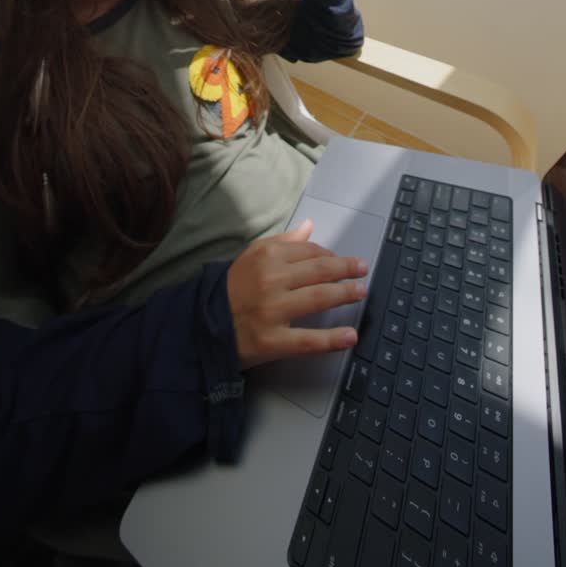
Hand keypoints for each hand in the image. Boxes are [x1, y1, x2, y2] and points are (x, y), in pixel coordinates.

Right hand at [226, 219, 368, 368]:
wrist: (202, 325)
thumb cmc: (232, 289)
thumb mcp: (252, 256)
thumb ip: (283, 241)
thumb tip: (310, 226)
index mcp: (268, 257)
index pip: (310, 252)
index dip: (332, 255)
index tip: (345, 260)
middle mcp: (272, 280)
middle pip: (320, 271)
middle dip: (346, 269)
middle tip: (363, 270)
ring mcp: (273, 311)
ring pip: (319, 298)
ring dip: (345, 294)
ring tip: (361, 292)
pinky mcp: (273, 340)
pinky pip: (309, 340)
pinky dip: (333, 339)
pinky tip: (350, 336)